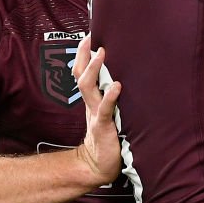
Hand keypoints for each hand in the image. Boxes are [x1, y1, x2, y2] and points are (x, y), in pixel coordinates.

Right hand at [72, 35, 122, 186]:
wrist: (98, 166)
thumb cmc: (107, 139)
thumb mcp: (108, 115)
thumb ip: (110, 100)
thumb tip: (122, 80)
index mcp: (92, 101)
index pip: (82, 74)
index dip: (83, 56)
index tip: (89, 36)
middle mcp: (91, 104)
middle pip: (81, 75)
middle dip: (84, 56)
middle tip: (91, 38)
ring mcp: (95, 114)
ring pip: (88, 88)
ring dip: (95, 69)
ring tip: (102, 53)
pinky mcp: (103, 127)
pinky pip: (104, 109)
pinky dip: (110, 97)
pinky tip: (117, 87)